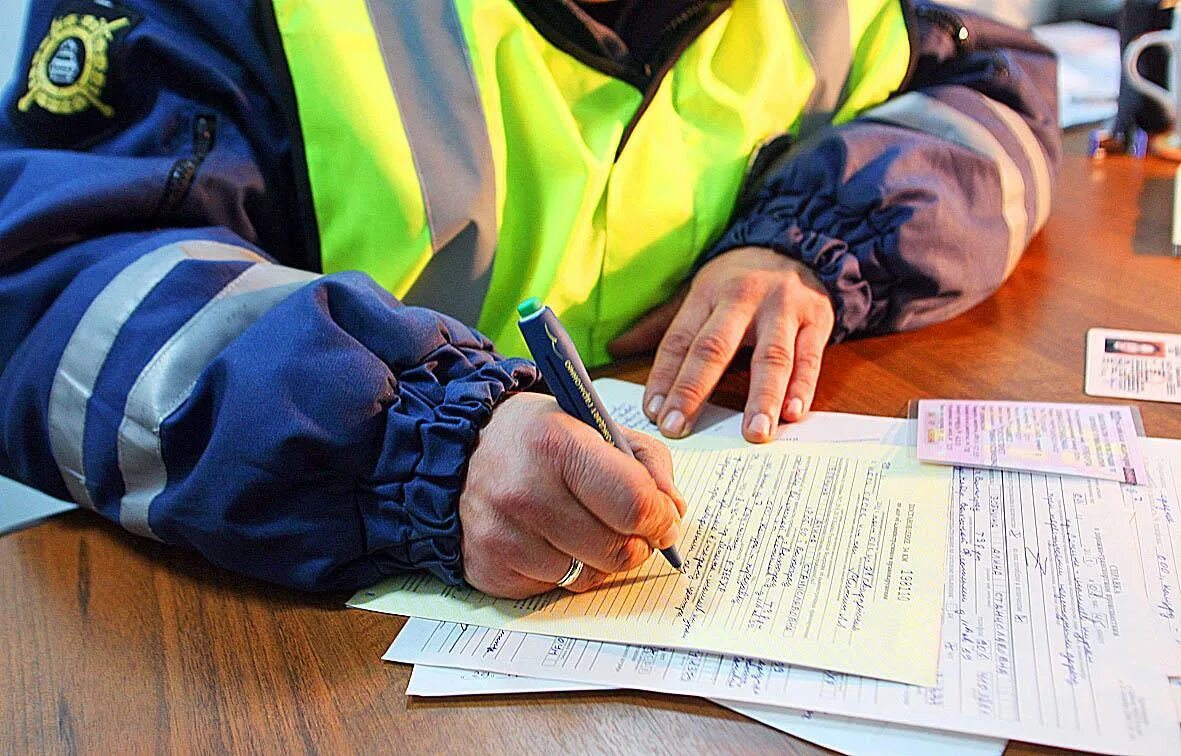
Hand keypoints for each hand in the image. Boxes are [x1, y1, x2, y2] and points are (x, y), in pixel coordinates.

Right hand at [459, 392, 686, 598]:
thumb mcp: (594, 425)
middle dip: (635, 543)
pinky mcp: (489, 569)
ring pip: (588, 577)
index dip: (660, 519)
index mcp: (557, 444)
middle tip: (628, 528)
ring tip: (581, 527)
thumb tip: (673, 513)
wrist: (459, 454)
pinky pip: (553, 588)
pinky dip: (562, 570)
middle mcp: (525, 493)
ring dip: (597, 559)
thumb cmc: (536, 439)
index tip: (663, 519)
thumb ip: (646, 462)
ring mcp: (503, 536)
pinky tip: (548, 540)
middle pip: (618, 551)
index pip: (635, 504)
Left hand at [609, 247, 834, 442]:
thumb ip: (658, 325)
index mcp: (707, 294)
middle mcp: (743, 298)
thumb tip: (613, 348)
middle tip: (679, 427)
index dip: (664, 377)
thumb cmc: (738, 282)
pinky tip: (793, 414)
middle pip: (715, 347)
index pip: (679, 340)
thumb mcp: (697, 293)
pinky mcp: (818, 320)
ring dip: (761, 397)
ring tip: (753, 434)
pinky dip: (802, 387)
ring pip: (771, 356)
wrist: (798, 247)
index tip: (653, 413)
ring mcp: (783, 309)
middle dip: (694, 389)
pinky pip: (809, 357)